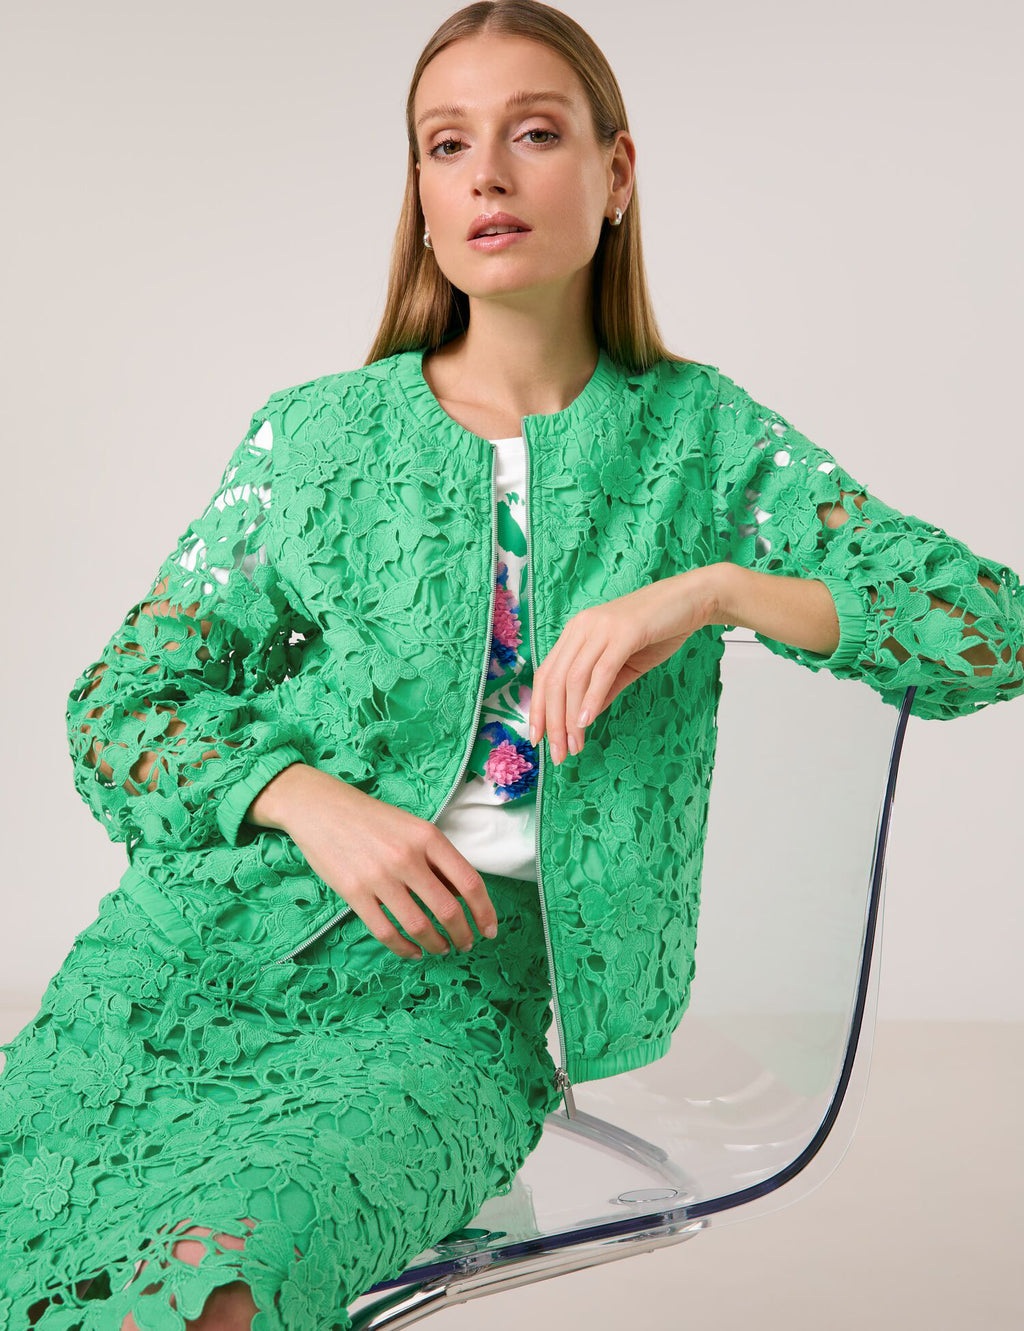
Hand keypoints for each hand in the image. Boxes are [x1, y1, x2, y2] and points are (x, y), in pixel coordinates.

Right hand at [248, 764, 498, 958]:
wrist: (321, 808)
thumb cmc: (373, 819)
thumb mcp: (413, 828)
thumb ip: (436, 860)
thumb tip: (462, 898)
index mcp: (428, 837)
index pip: (469, 881)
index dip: (485, 911)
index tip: (489, 929)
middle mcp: (407, 857)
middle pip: (448, 910)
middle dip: (463, 935)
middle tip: (465, 944)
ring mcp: (379, 876)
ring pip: (419, 926)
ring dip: (436, 945)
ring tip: (440, 949)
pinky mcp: (354, 893)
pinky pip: (385, 932)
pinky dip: (404, 948)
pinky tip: (412, 951)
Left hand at [529, 567, 719, 763]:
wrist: (693, 600)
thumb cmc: (659, 630)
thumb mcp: (624, 664)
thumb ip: (603, 688)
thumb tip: (583, 718)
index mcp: (576, 633)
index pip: (546, 674)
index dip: (538, 708)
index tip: (537, 739)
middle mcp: (582, 627)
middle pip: (555, 680)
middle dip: (552, 721)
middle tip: (558, 754)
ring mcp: (601, 628)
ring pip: (574, 678)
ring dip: (570, 717)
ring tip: (575, 745)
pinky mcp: (624, 632)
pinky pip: (601, 671)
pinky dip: (592, 699)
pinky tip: (588, 722)